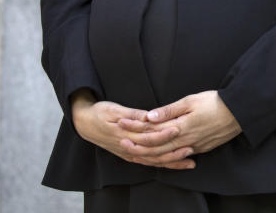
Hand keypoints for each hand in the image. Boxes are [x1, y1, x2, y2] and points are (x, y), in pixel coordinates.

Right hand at [69, 89, 194, 169]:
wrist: (84, 123)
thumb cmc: (100, 113)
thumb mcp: (114, 110)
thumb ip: (132, 115)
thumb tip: (147, 116)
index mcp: (125, 134)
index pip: (147, 136)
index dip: (162, 133)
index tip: (177, 128)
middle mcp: (128, 147)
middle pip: (153, 152)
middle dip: (172, 151)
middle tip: (190, 147)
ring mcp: (129, 153)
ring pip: (153, 161)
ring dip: (171, 162)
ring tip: (189, 161)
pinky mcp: (130, 155)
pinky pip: (148, 163)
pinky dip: (162, 165)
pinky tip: (175, 165)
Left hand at [116, 91, 240, 161]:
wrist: (239, 112)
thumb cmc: (215, 102)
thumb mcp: (191, 100)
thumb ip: (169, 110)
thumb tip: (149, 116)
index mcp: (180, 126)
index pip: (152, 129)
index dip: (135, 127)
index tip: (121, 122)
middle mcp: (184, 140)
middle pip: (155, 147)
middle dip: (136, 145)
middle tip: (120, 142)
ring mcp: (193, 147)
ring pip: (166, 156)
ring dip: (149, 155)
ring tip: (135, 153)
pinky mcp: (201, 149)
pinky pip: (179, 158)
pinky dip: (166, 159)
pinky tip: (160, 158)